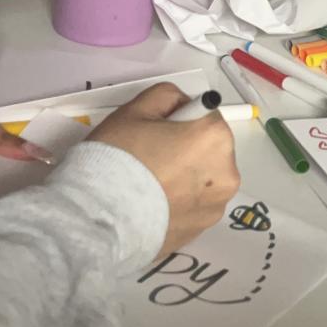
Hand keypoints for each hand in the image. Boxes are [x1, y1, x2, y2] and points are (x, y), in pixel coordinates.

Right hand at [88, 83, 239, 255]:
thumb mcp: (135, 110)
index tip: (159, 133)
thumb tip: (181, 105)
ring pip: (204, 179)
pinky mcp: (203, 229)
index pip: (206, 116)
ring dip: (186, 177)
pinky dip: (181, 202)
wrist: (99, 219)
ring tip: (150, 185)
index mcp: (215, 138)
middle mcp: (226, 172)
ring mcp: (216, 205)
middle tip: (150, 158)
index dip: (181, 120)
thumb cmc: (118, 159)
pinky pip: (195, 205)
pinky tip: (153, 204)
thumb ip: (166, 97)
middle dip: (187, 149)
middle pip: (209, 149)